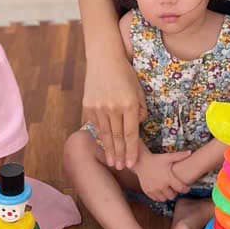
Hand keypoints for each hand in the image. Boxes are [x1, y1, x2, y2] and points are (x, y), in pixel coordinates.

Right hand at [83, 57, 147, 171]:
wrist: (104, 60)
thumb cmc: (125, 74)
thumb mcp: (139, 90)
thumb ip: (140, 109)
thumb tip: (137, 125)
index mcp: (129, 104)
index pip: (131, 133)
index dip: (131, 150)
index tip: (131, 163)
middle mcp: (113, 108)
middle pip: (118, 137)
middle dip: (120, 155)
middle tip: (121, 169)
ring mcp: (99, 107)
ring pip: (106, 134)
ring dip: (109, 150)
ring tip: (112, 162)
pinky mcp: (88, 106)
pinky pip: (96, 125)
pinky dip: (101, 137)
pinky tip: (104, 146)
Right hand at [135, 150, 191, 201]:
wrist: (141, 161)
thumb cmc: (156, 159)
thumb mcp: (168, 157)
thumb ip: (180, 156)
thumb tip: (190, 152)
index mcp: (168, 178)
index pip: (181, 188)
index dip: (186, 189)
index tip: (187, 188)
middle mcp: (161, 185)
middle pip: (172, 196)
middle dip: (175, 193)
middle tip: (176, 188)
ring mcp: (153, 189)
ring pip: (164, 199)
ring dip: (167, 196)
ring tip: (168, 190)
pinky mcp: (147, 191)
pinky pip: (156, 199)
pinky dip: (159, 196)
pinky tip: (161, 191)